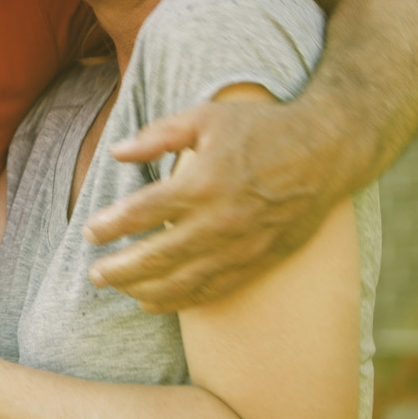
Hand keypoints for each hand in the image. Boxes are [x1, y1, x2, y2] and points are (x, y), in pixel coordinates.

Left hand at [83, 97, 348, 312]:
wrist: (327, 151)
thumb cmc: (263, 128)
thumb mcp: (206, 116)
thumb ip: (158, 134)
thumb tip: (117, 151)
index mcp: (202, 182)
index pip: (141, 213)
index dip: (110, 226)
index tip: (89, 233)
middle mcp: (220, 220)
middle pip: (156, 256)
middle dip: (120, 269)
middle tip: (94, 274)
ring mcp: (241, 246)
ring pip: (183, 281)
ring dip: (144, 290)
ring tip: (119, 290)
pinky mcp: (259, 261)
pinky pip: (214, 290)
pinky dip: (181, 300)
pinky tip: (156, 302)